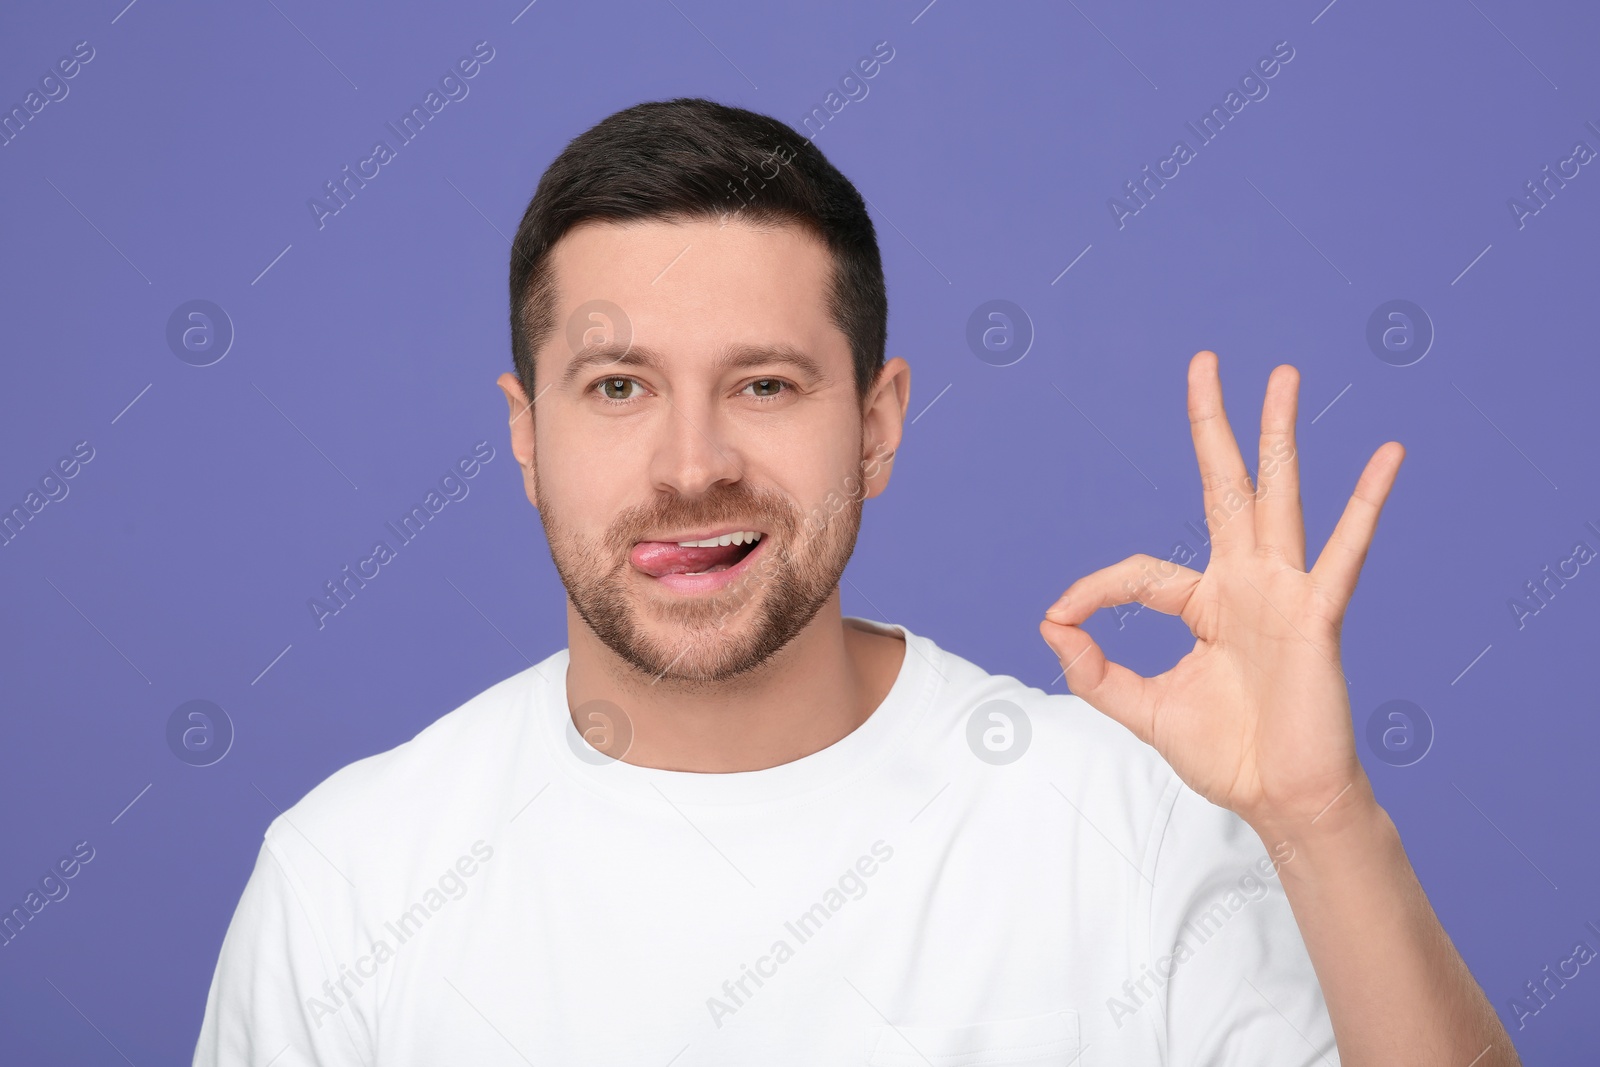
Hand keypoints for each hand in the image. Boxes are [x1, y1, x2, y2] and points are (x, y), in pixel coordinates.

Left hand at [1039, 351, 1404, 831]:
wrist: (1282, 800)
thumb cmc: (1226, 754)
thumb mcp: (1141, 709)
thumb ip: (1093, 671)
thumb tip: (1047, 624)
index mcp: (1204, 604)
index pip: (1139, 572)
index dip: (1092, 591)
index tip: (1059, 619)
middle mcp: (1245, 584)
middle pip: (1225, 488)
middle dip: (1213, 426)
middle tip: (1206, 362)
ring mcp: (1283, 592)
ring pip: (1278, 496)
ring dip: (1278, 434)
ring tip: (1280, 375)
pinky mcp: (1317, 614)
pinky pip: (1344, 551)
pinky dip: (1367, 503)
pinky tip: (1387, 455)